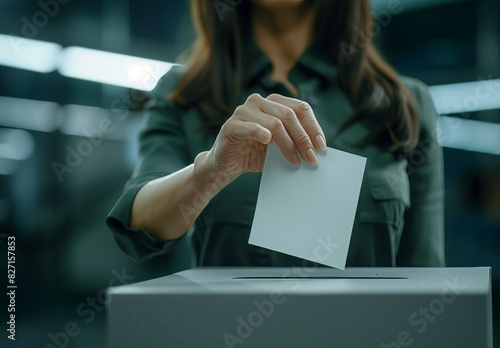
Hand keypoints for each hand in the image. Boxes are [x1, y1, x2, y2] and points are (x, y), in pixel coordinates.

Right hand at [205, 93, 326, 178]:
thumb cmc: (255, 154)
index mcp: (274, 103)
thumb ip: (295, 141)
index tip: (321, 146)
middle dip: (303, 139)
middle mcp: (259, 102)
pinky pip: (251, 127)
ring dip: (288, 144)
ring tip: (295, 160)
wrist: (226, 166)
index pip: (300, 108)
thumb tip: (318, 149)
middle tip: (311, 158)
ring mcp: (244, 111)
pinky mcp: (231, 125)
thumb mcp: (279, 147)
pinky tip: (268, 142)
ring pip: (275, 123)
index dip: (313, 126)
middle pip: (289, 116)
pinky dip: (262, 134)